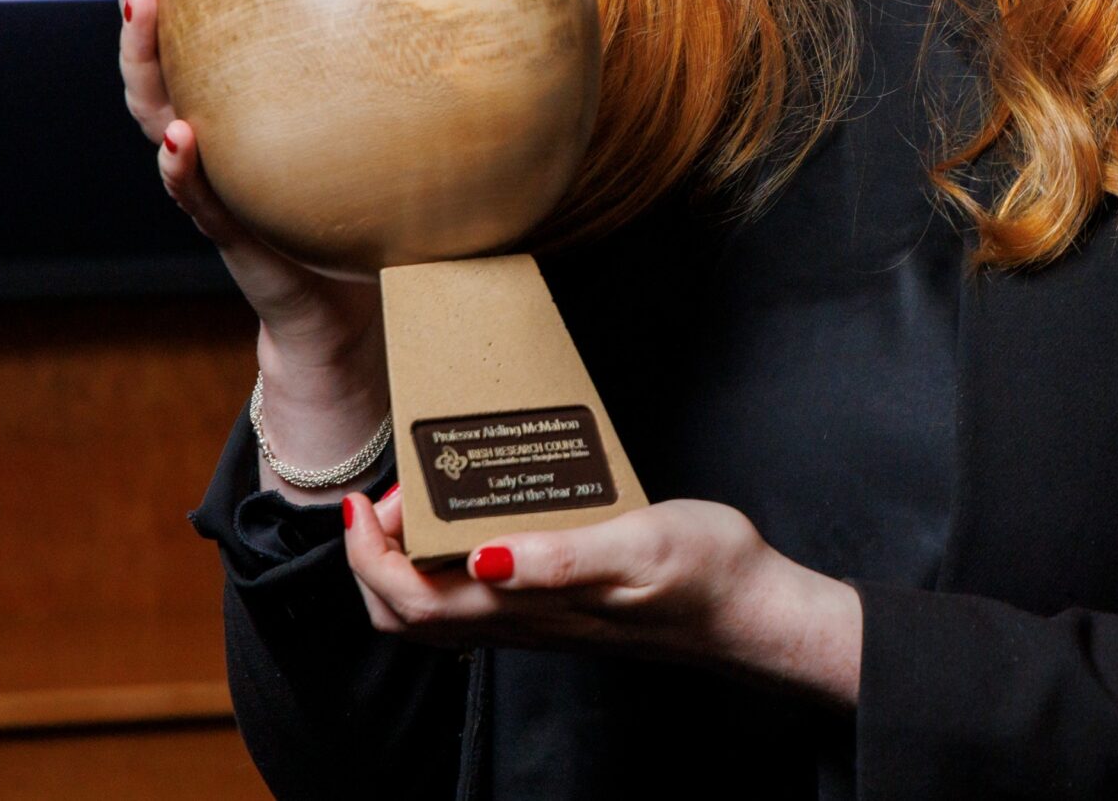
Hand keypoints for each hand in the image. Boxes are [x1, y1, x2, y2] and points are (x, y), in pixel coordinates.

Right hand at [116, 0, 379, 364]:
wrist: (356, 301)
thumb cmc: (363, 200)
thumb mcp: (375, 114)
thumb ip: (396, 48)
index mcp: (240, 98)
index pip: (194, 19)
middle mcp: (214, 131)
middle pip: (155, 55)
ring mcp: (215, 181)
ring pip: (159, 115)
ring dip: (145, 63)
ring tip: (144, 11)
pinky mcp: (234, 233)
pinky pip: (199, 198)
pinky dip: (183, 168)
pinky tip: (183, 138)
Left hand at [342, 487, 862, 707]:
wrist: (750, 610)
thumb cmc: (703, 573)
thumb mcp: (638, 545)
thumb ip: (560, 557)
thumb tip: (484, 559)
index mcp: (527, 607)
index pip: (411, 600)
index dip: (369, 556)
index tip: (367, 501)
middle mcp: (521, 621)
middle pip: (408, 614)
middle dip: (373, 559)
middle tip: (391, 494)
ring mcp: (536, 619)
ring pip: (435, 611)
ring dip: (404, 563)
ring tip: (421, 500)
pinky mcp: (556, 608)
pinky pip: (472, 599)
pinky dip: (443, 563)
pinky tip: (471, 520)